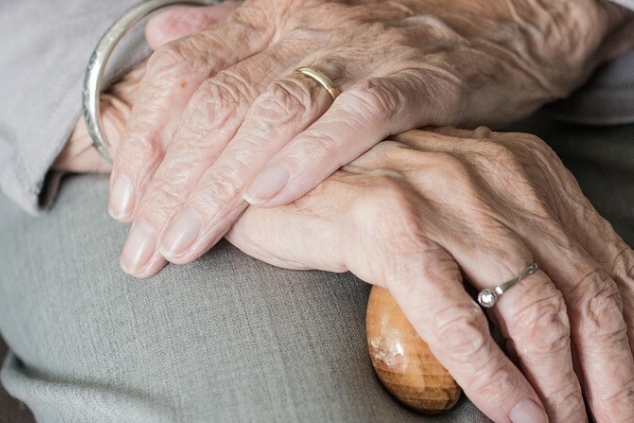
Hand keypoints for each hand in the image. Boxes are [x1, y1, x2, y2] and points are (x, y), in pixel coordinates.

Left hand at [105, 0, 633, 276]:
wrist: (509, 16)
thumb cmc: (401, 37)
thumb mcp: (309, 24)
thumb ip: (234, 33)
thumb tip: (163, 36)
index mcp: (273, 16)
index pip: (184, 74)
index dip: (144, 138)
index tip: (124, 203)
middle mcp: (307, 26)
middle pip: (217, 104)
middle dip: (170, 183)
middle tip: (143, 250)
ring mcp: (363, 50)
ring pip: (273, 114)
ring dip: (221, 183)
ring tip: (187, 241)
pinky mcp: (420, 78)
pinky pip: (359, 115)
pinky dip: (311, 154)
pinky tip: (273, 195)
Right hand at [227, 127, 633, 422]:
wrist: (280, 170)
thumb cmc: (380, 210)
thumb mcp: (474, 220)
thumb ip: (530, 258)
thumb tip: (587, 345)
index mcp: (537, 176)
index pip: (618, 272)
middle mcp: (505, 178)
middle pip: (592, 296)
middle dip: (621, 384)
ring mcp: (450, 198)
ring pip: (537, 310)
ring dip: (566, 391)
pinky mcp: (391, 227)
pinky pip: (459, 319)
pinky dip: (496, 379)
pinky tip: (518, 418)